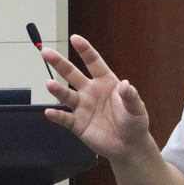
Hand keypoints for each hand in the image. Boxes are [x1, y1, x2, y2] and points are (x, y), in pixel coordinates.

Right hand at [42, 34, 150, 161]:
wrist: (129, 146)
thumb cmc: (134, 122)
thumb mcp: (137, 108)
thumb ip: (131, 96)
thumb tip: (126, 85)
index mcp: (106, 82)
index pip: (93, 62)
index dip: (85, 50)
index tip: (75, 38)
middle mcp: (91, 91)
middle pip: (72, 74)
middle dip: (59, 63)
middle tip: (46, 52)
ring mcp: (82, 107)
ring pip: (66, 95)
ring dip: (57, 89)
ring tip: (49, 83)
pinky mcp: (77, 124)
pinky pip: (64, 118)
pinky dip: (56, 116)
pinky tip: (49, 112)